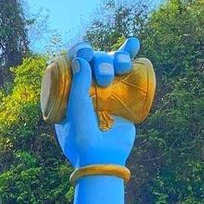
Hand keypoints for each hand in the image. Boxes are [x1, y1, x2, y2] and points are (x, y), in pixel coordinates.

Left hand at [54, 38, 138, 168]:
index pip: (74, 64)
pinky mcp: (123, 97)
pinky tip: (134, 44)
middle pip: (95, 62)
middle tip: (104, 79)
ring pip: (112, 64)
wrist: (103, 159)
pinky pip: (127, 73)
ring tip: (122, 66)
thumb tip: (82, 57)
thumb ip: (78, 84)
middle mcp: (87, 90)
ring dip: (118, 57)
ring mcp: (106, 93)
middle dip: (102, 62)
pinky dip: (131, 56)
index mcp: (69, 92)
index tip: (85, 50)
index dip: (80, 52)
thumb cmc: (82, 137)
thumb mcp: (76, 109)